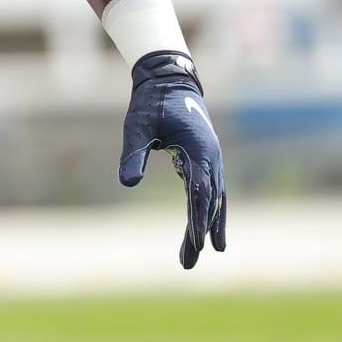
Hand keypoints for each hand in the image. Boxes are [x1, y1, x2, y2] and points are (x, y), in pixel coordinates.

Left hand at [119, 51, 226, 268]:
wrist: (168, 80)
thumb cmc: (151, 103)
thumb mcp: (137, 126)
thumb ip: (133, 153)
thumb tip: (128, 183)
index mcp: (198, 150)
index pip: (199, 192)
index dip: (198, 219)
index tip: (196, 243)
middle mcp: (211, 158)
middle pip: (209, 202)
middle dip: (200, 232)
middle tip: (189, 261)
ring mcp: (212, 160)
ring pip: (213, 200)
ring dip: (207, 226)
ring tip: (199, 254)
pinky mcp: (205, 160)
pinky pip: (211, 192)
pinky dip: (210, 212)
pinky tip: (204, 232)